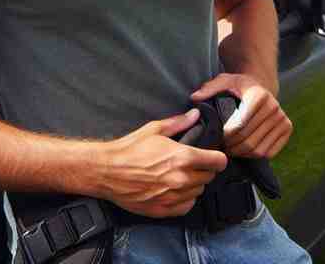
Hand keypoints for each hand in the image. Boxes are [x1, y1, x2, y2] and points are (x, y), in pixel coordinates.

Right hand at [100, 108, 227, 217]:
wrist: (107, 171)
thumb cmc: (129, 149)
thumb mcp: (154, 129)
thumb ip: (178, 123)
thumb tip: (195, 115)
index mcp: (182, 157)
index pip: (217, 162)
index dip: (218, 157)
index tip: (215, 156)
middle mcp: (181, 179)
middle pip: (209, 177)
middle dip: (205, 169)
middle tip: (195, 163)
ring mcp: (172, 196)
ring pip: (199, 192)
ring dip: (195, 184)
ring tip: (183, 175)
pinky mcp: (163, 209)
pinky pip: (187, 206)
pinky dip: (186, 199)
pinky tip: (177, 190)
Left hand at [190, 73, 292, 158]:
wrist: (262, 86)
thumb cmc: (239, 85)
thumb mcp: (224, 81)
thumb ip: (209, 89)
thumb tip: (194, 98)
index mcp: (258, 95)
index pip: (240, 124)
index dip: (226, 135)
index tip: (217, 137)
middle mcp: (274, 107)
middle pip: (249, 138)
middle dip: (232, 147)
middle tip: (221, 148)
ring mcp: (282, 119)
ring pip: (258, 149)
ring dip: (241, 154)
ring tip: (230, 150)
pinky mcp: (287, 129)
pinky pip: (269, 152)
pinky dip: (254, 156)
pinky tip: (243, 150)